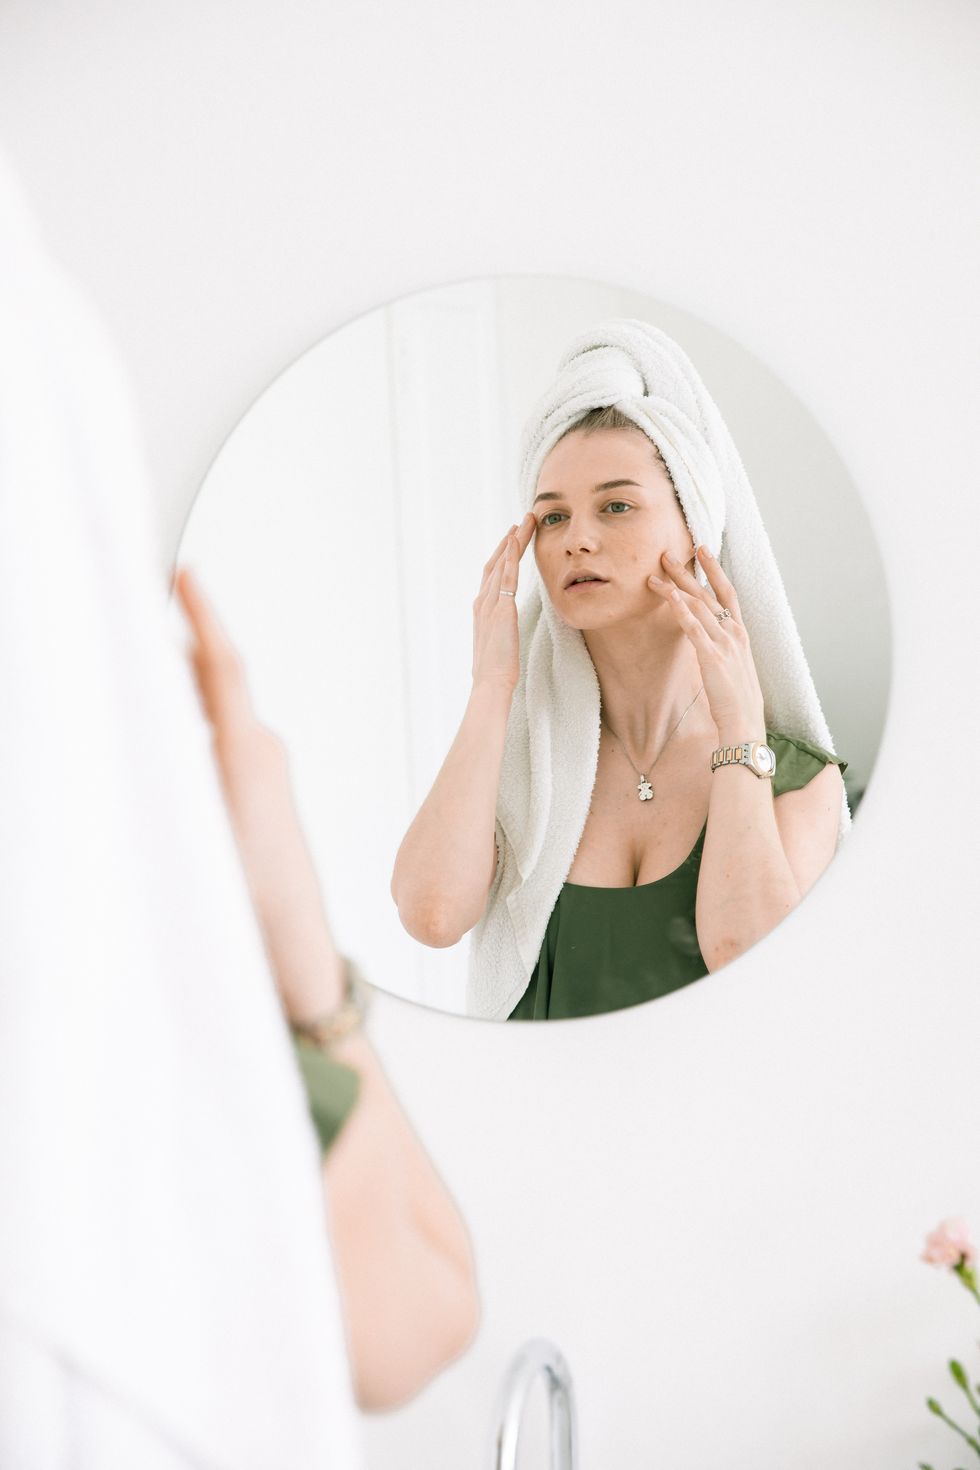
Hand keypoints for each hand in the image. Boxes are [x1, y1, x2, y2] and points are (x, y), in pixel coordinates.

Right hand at [174, 565, 346, 1018]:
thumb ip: (167, 776)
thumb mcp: (192, 835)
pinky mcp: (261, 789)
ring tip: (136, 650)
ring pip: (213, 706)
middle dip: (174, 638)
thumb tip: (139, 727)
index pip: (222, 666)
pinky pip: (220, 733)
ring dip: (178, 679)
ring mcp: (265, 768)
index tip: (185, 572)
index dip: (202, 615)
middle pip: (211, 678)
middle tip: (136, 597)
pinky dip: (189, 714)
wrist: (297, 950)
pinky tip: (163, 718)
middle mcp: (263, 749)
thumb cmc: (248, 903)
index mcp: (249, 752)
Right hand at [470, 512, 534, 692]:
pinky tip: (516, 541)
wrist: (490, 682)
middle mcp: (482, 602)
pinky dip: (510, 557)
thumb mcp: (499, 642)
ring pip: (501, 564)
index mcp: (482, 609)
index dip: (503, 554)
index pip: (493, 574)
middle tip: (522, 520)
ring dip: (513, 541)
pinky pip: (505, 576)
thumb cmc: (497, 670)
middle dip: (509, 540)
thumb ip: (501, 629)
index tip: (513, 539)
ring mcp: (489, 604)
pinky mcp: (500, 609)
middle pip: (496, 562)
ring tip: (525, 522)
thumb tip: (506, 628)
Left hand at [647, 546, 765, 742]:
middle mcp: (734, 632)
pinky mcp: (712, 656)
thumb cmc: (738, 700)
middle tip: (667, 554)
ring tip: (654, 575)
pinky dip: (681, 610)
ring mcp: (724, 643)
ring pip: (697, 606)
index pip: (727, 592)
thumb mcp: (735, 666)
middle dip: (687, 571)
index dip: (715, 568)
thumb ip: (724, 647)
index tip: (702, 549)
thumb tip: (710, 639)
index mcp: (741, 633)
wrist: (745, 723)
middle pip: (708, 593)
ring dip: (674, 588)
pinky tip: (669, 597)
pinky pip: (694, 628)